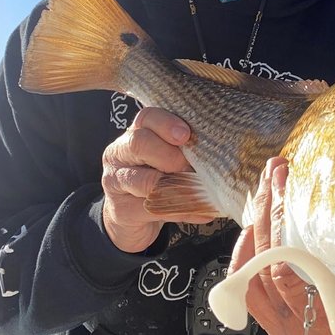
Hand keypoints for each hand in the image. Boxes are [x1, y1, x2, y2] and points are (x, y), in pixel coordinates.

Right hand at [100, 107, 208, 252]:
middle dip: (171, 156)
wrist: (131, 217)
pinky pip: (154, 208)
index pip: (146, 117)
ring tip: (202, 191)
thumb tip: (218, 154)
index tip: (186, 135)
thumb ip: (183, 150)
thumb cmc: (156, 178)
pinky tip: (203, 212)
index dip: (167, 123)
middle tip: (190, 168)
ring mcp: (116, 182)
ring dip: (179, 186)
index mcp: (134, 133)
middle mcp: (120, 153)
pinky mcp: (121, 210)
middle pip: (140, 143)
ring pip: (145, 181)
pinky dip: (183, 210)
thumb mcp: (167, 159)